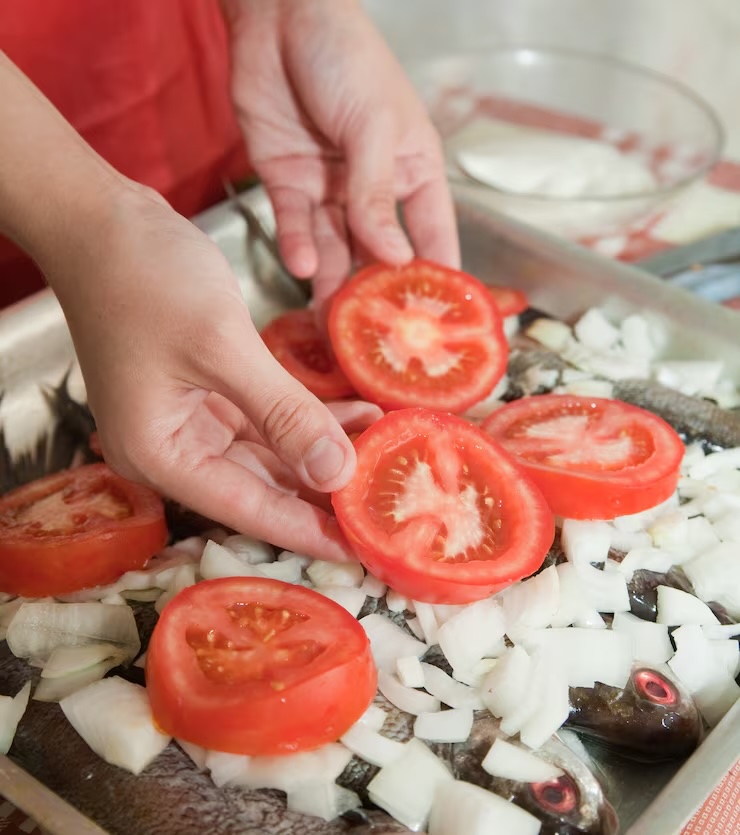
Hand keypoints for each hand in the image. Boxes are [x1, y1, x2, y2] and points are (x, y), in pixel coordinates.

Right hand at [43, 185, 381, 560]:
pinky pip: (267, 416)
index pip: (248, 509)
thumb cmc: (142, 278)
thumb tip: (336, 473)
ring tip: (386, 453)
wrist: (103, 218)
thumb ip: (282, 414)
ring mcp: (191, 419)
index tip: (363, 551)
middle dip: (325, 492)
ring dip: (325, 449)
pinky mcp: (208, 390)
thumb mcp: (221, 347)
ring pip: (271, 452)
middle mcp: (174, 447)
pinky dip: (308, 416)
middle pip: (262, 487)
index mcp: (160, 454)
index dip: (310, 530)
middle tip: (387, 507)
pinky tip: (355, 414)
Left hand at [222, 0, 459, 312]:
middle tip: (371, 337)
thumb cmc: (345, 55)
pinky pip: (295, 226)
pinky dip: (297, 246)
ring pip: (334, 249)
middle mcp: (373, 189)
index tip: (434, 324)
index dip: (433, 279)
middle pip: (378, 255)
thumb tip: (394, 257)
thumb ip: (378, 195)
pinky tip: (301, 267)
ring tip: (330, 321)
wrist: (279, 15)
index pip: (432, 237)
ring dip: (331, 283)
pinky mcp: (289, 184)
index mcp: (413, 172)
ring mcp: (330, 190)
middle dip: (374, 294)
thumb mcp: (374, 126)